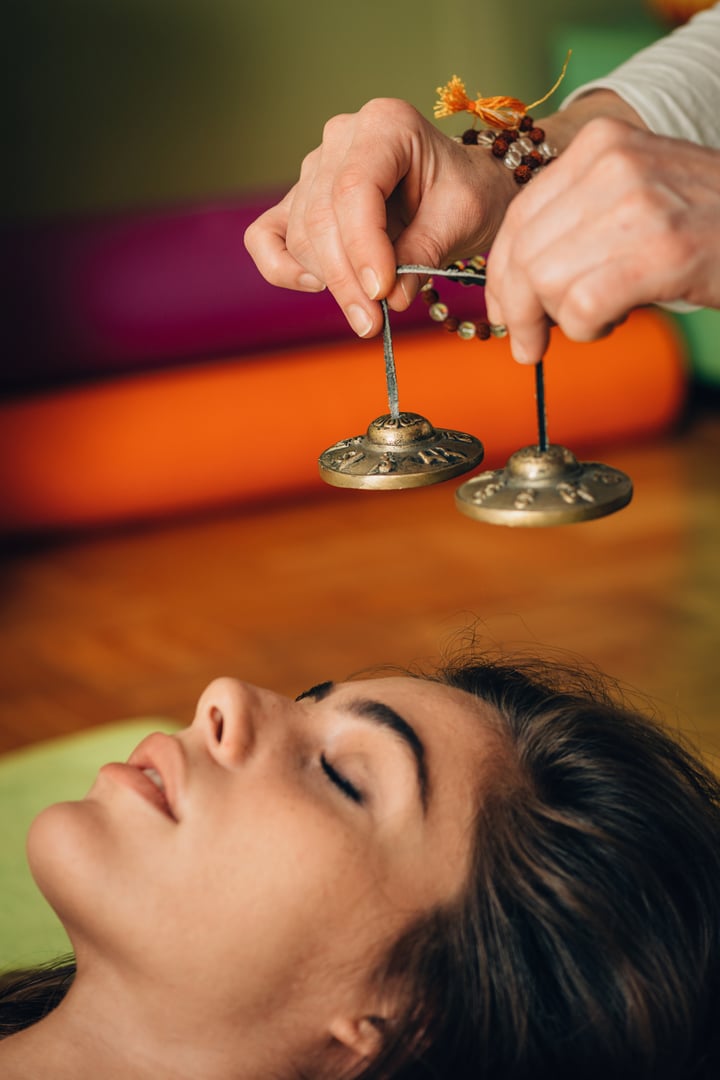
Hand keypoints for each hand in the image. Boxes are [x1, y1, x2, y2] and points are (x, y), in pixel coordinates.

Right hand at [244, 97, 514, 338]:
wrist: (458, 191)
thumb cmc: (465, 193)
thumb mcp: (462, 217)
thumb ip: (424, 253)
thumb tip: (389, 298)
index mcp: (385, 124)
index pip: (354, 188)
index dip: (363, 247)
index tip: (382, 294)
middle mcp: (341, 139)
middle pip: (321, 217)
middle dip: (346, 278)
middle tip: (372, 323)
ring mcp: (313, 169)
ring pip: (301, 235)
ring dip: (330, 282)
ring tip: (369, 310)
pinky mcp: (297, 202)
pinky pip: (265, 237)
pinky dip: (281, 267)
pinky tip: (315, 287)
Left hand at [485, 116, 719, 363]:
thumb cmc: (707, 224)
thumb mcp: (636, 195)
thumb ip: (577, 222)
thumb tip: (514, 284)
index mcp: (601, 146)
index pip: (518, 218)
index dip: (500, 276)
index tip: (505, 312)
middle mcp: (612, 166)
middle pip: (523, 253)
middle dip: (518, 310)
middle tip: (529, 344)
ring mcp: (637, 205)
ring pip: (544, 281)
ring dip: (558, 320)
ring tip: (594, 321)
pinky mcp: (660, 252)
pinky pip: (580, 307)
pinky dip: (586, 330)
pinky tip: (610, 324)